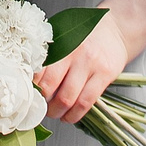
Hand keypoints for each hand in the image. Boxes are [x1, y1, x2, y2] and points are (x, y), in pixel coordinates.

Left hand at [34, 9, 130, 125]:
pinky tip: (69, 116)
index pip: (38, 71)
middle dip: (42, 103)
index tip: (30, 95)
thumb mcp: (63, 36)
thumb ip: (48, 54)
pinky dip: (74, 115)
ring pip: (67, 98)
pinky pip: (86, 102)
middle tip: (40, 107)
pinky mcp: (105, 75)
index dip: (31, 88)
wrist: (115, 30)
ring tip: (55, 113)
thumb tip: (31, 79)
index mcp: (59, 42)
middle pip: (50, 86)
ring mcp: (90, 64)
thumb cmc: (85, 34)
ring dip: (57, 112)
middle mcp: (74, 53)